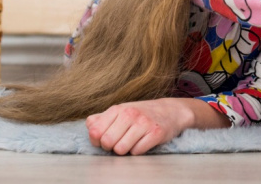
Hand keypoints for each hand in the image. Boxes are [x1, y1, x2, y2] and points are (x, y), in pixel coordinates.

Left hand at [86, 98, 225, 154]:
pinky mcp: (156, 133)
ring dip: (125, 150)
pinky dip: (138, 151)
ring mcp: (144, 123)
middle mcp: (130, 114)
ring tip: (132, 141)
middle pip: (107, 142)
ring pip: (121, 149)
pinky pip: (137, 152)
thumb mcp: (121, 111)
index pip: (94, 131)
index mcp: (118, 109)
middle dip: (111, 147)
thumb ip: (101, 118)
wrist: (171, 111)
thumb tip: (89, 125)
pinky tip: (143, 142)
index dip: (97, 140)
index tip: (106, 138)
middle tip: (120, 141)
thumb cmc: (142, 113)